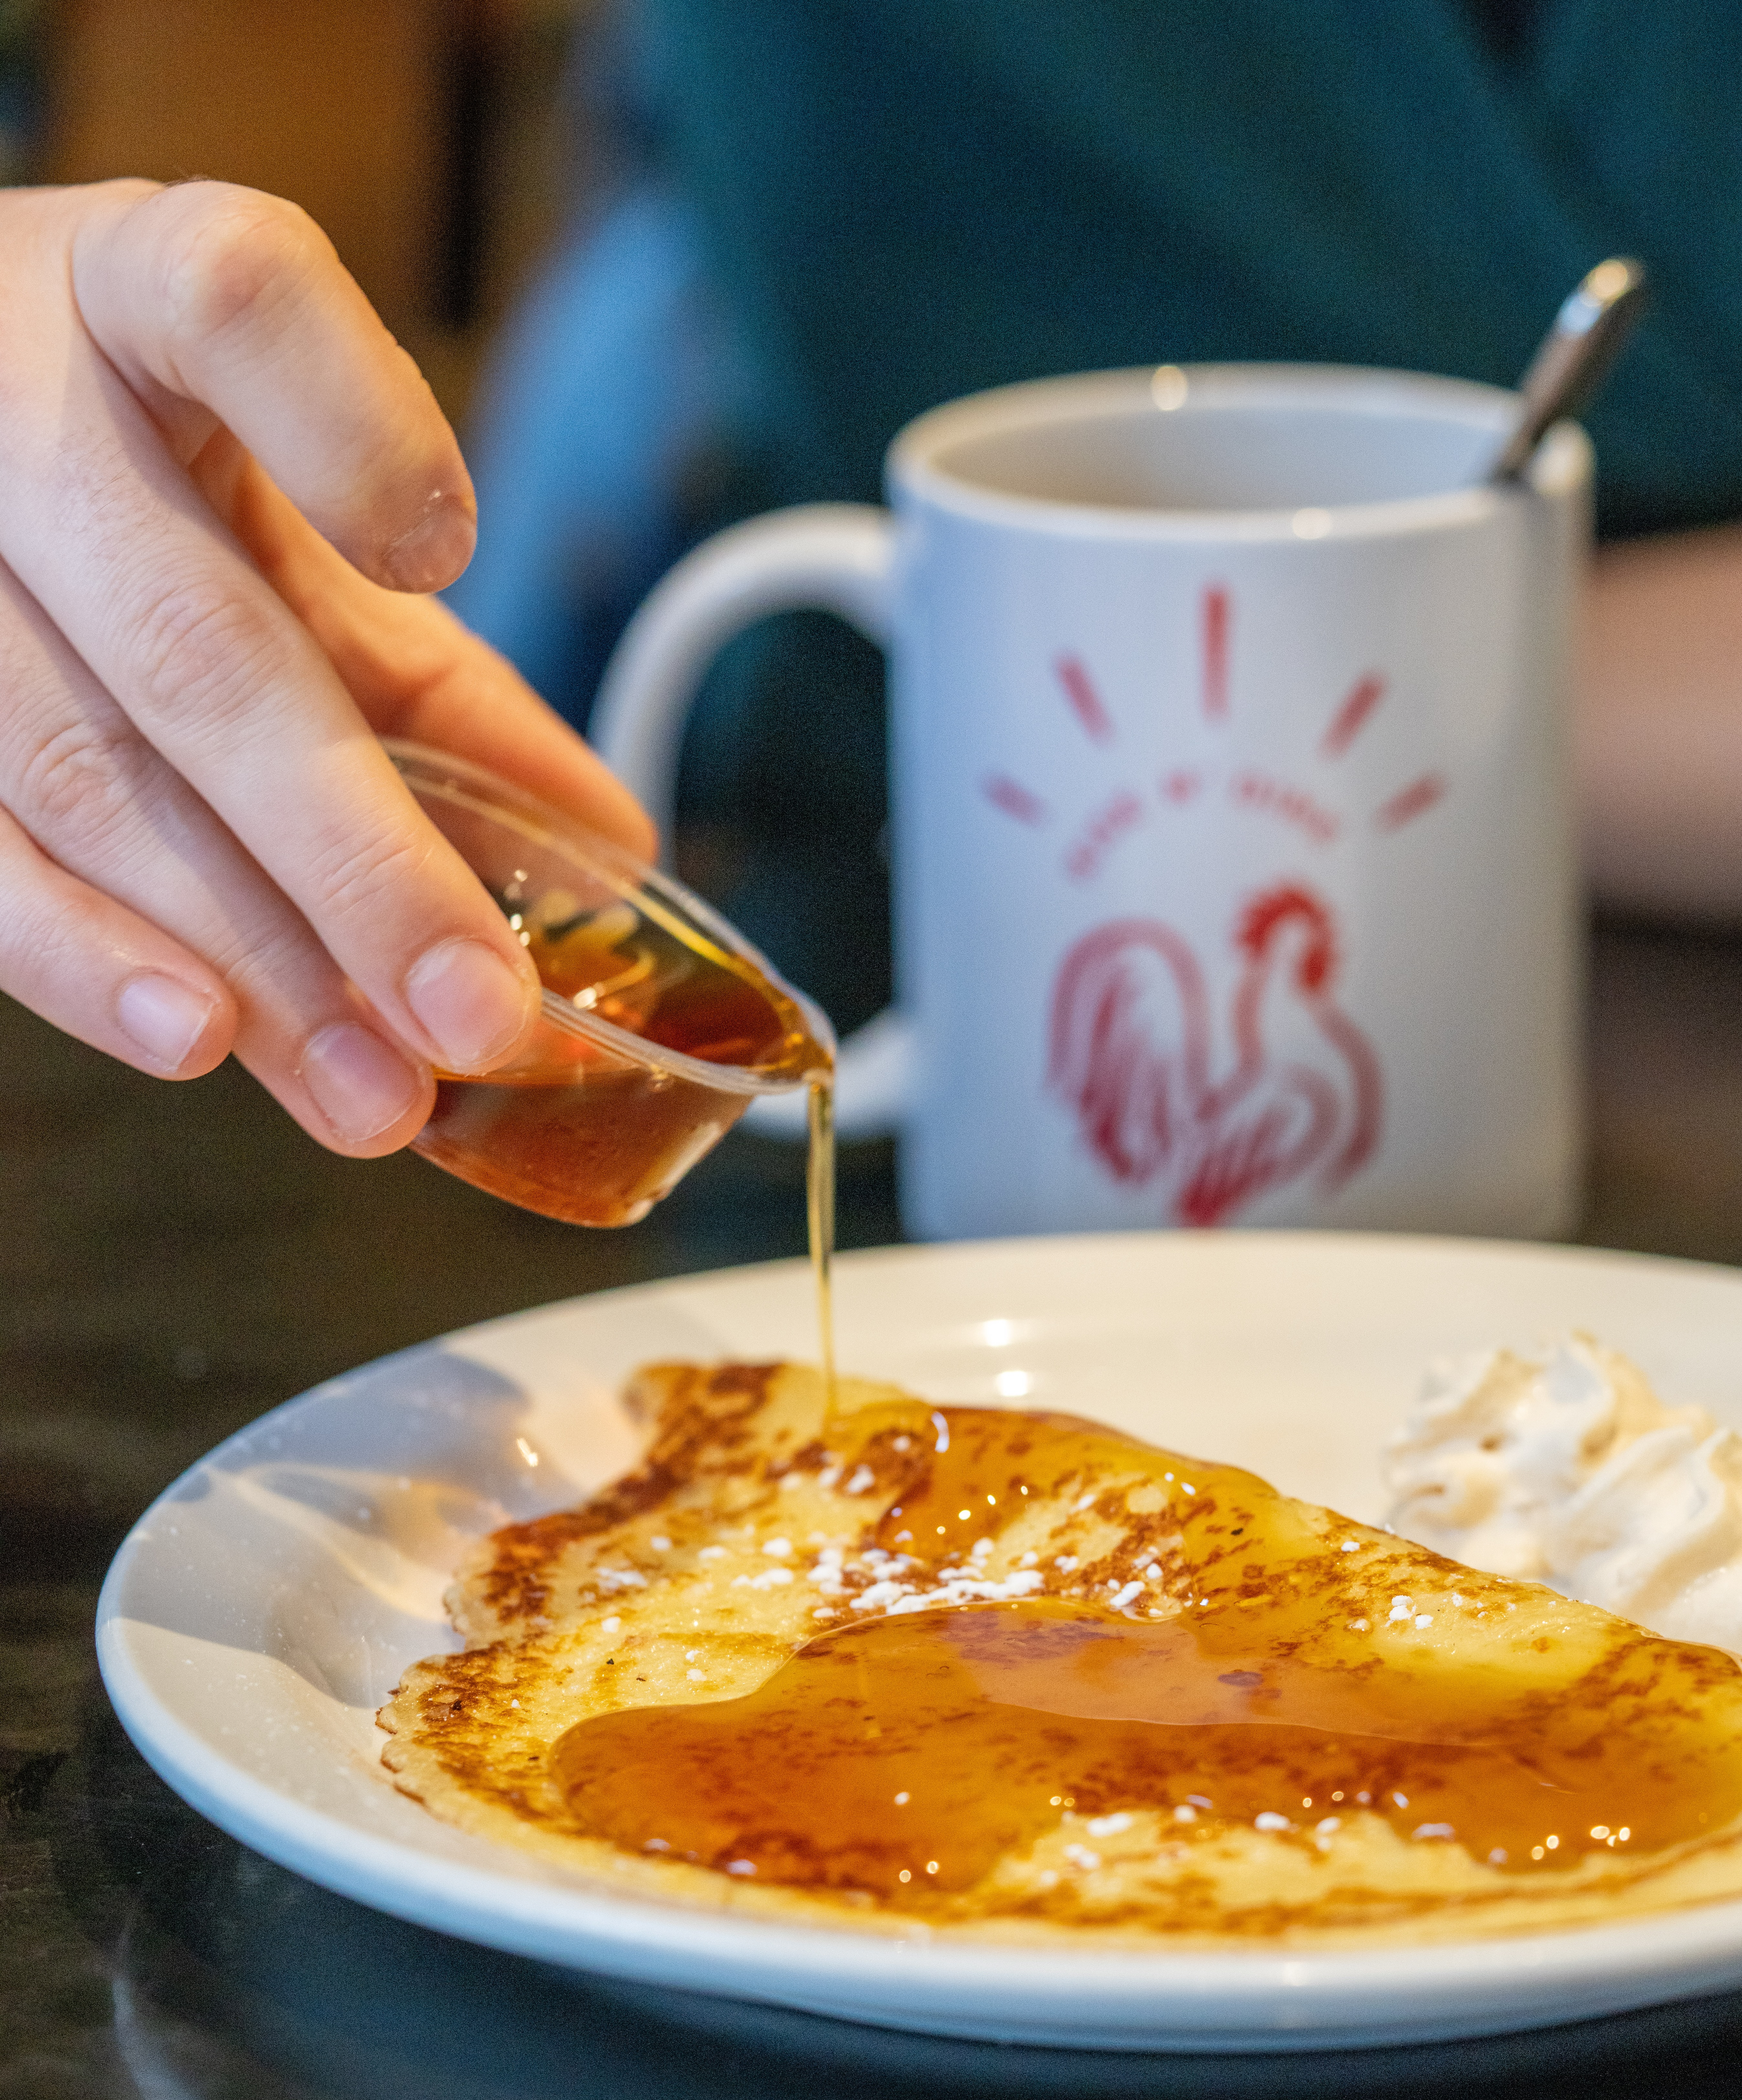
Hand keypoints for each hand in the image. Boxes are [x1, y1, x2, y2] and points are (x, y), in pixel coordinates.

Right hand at [0, 179, 655, 1153]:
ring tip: (377, 1088)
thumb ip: (439, 672)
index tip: (440, 551)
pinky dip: (91, 962)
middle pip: (192, 643)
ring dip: (250, 957)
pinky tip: (205, 1040)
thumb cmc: (141, 460)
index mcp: (137, 295)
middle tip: (479, 1013)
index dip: (345, 428)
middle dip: (352, 858)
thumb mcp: (289, 511)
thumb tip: (608, 851)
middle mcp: (7, 407)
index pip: (239, 303)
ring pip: (82, 776)